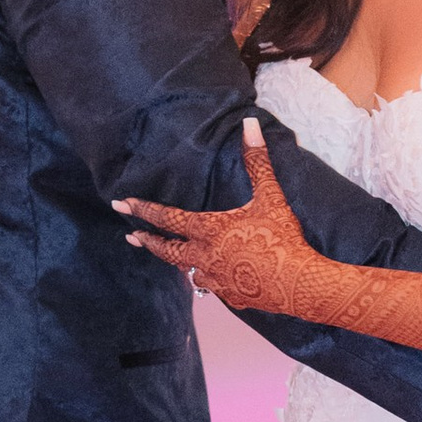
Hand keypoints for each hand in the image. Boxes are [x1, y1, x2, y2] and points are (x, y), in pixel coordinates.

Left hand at [117, 117, 318, 313]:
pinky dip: (207, 278)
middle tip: (131, 236)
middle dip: (147, 241)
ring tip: (173, 257)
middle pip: (166, 249)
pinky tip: (212, 278)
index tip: (122, 204)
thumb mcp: (270, 196)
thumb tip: (249, 125)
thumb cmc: (282, 238)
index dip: (143, 209)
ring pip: (187, 270)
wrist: (300, 283)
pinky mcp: (231, 296)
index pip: (167, 218)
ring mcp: (216, 279)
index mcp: (209, 230)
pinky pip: (211, 286)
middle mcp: (204, 256)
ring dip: (178, 262)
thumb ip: (256, 162)